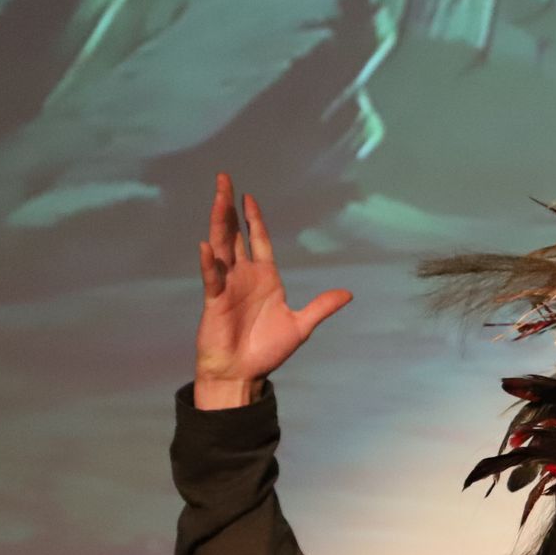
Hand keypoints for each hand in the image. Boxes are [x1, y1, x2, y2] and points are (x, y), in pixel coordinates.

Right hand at [194, 173, 351, 401]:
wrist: (243, 374)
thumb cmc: (267, 350)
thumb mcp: (300, 326)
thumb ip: (321, 307)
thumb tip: (348, 294)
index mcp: (265, 278)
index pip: (260, 240)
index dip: (254, 219)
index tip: (248, 196)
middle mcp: (244, 276)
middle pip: (235, 235)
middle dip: (229, 209)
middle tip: (223, 180)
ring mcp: (227, 286)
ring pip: (221, 248)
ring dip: (218, 224)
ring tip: (217, 200)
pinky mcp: (214, 301)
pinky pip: (212, 278)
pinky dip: (209, 263)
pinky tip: (207, 247)